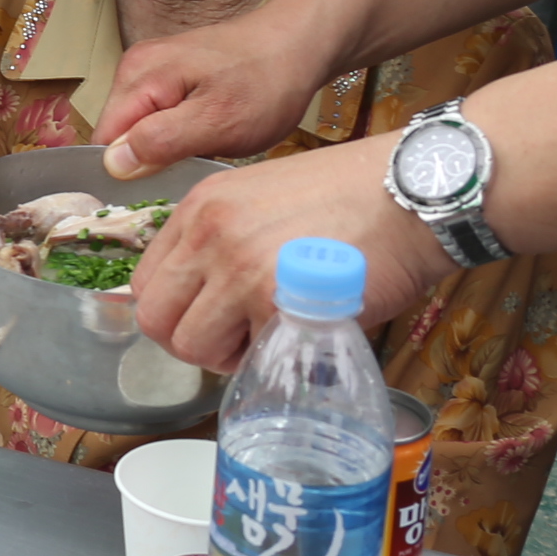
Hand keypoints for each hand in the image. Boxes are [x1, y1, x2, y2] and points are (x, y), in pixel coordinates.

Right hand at [95, 0, 344, 178]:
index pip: (104, 142)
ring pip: (139, 129)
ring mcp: (152, 69)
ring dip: (165, 149)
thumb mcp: (218, 121)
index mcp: (139, 76)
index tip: (159, 189)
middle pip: (118, 136)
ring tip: (204, 152)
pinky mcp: (171, 75)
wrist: (299, 43)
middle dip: (148, 161)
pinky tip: (207, 136)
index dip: (125, 173)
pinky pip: (158, 117)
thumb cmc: (266, 83)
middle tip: (192, 169)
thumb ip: (161, 141)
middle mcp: (135, 68)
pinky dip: (178, 135)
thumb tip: (112, 164)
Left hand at [128, 134, 450, 371]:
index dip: (176, 311)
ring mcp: (237, 268)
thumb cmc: (351, 199)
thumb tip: (205, 296)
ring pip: (191, 346)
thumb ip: (224, 241)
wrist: (410, 194)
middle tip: (235, 340)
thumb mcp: (263, 199)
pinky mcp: (276, 301)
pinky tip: (297, 338)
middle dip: (192, 341)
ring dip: (227, 356)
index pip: (146, 280)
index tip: (209, 318)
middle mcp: (208, 234)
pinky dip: (267, 361)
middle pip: (156, 318)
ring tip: (270, 338)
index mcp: (199, 207)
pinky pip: (245, 358)